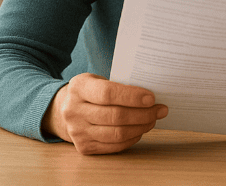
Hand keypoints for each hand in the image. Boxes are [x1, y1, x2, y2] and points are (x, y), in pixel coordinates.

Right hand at [43, 73, 167, 154]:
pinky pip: (113, 146)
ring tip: (153, 119)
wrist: (64, 109)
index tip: (151, 98)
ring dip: (141, 127)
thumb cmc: (91, 91)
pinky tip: (140, 130)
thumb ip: (120, 84)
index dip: (132, 97)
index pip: (108, 93)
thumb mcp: (98, 79)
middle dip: (143, 114)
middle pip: (115, 116)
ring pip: (116, 133)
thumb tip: (151, 96)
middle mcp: (74, 110)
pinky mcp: (83, 146)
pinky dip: (131, 139)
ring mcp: (77, 131)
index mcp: (79, 87)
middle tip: (160, 110)